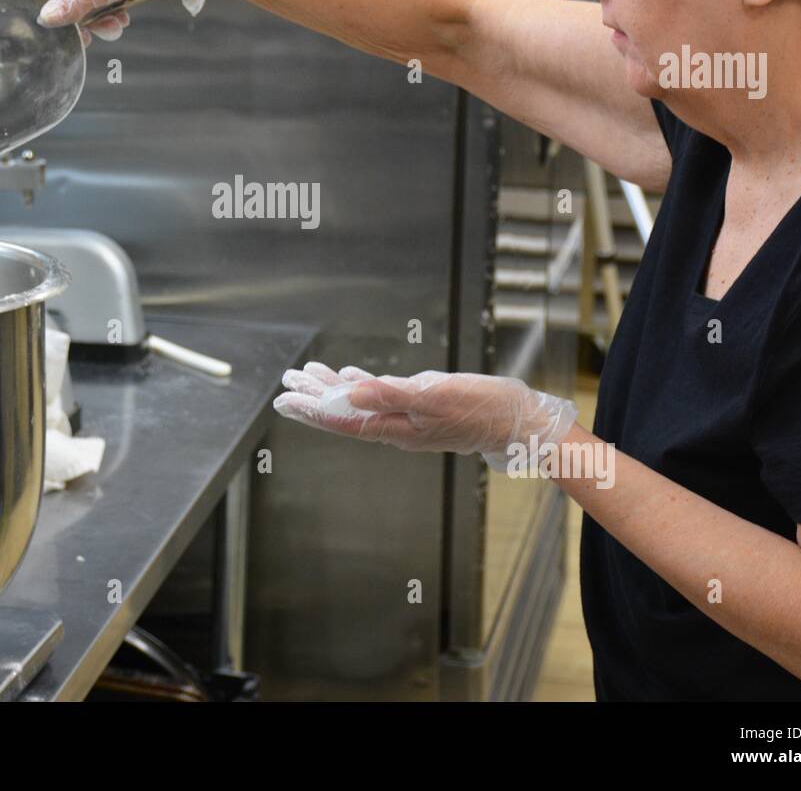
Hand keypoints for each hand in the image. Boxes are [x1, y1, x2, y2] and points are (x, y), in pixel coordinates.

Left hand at [273, 361, 577, 469]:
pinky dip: (362, 384)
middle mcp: (395, 426)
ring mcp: (408, 419)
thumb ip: (390, 394)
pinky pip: (381, 396)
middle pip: (344, 411)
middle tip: (286, 382)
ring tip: (308, 374)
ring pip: (360, 403)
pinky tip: (352, 376)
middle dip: (313, 397)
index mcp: (394, 427)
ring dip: (333, 388)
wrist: (517, 421)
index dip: (311, 409)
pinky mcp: (421, 407)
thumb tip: (349, 393)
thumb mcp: (434, 396)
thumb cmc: (480, 408)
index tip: (283, 400)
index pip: (342, 418)